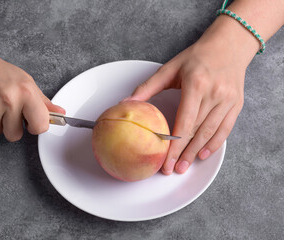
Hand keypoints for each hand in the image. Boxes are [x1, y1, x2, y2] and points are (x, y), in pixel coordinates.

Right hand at [0, 33, 64, 141]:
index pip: (41, 125)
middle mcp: (10, 100)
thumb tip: (60, 114)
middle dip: (11, 127)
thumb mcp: (23, 80)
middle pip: (16, 135)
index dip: (36, 126)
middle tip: (6, 110)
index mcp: (26, 91)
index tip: (31, 122)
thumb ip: (42, 100)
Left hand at [124, 16, 258, 173]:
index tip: (165, 161)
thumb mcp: (169, 68)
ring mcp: (228, 100)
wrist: (228, 45)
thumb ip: (147, 87)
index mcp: (196, 85)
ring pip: (211, 133)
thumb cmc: (196, 57)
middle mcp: (214, 94)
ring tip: (184, 166)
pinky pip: (226, 129)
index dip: (174, 145)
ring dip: (196, 152)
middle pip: (197, 131)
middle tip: (172, 170)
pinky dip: (214, 144)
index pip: (184, 122)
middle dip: (183, 153)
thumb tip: (126, 103)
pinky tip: (203, 154)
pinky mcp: (237, 104)